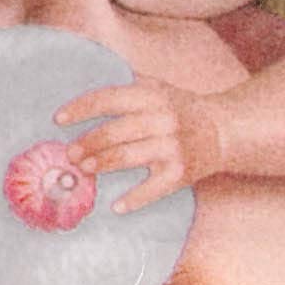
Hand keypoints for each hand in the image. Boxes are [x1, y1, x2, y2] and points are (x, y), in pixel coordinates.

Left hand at [55, 78, 222, 213]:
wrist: (225, 130)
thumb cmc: (184, 109)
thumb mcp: (160, 88)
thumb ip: (130, 85)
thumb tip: (87, 78)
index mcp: (154, 96)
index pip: (110, 98)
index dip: (81, 108)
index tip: (58, 119)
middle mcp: (163, 120)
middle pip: (115, 131)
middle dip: (87, 143)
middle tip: (69, 153)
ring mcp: (172, 147)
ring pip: (127, 157)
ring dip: (101, 164)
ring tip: (83, 169)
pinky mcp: (180, 173)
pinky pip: (152, 189)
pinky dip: (133, 199)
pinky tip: (116, 206)